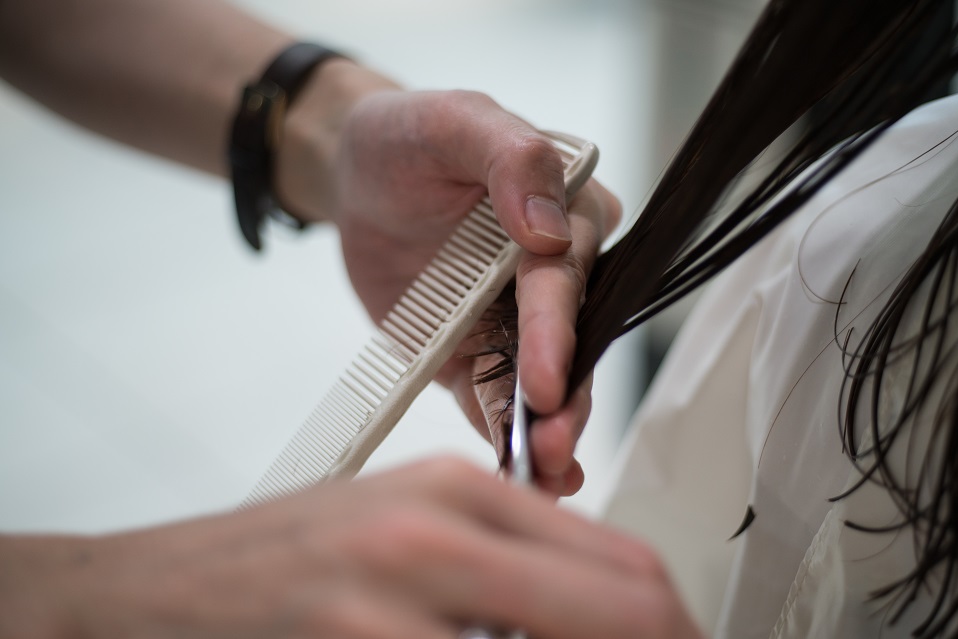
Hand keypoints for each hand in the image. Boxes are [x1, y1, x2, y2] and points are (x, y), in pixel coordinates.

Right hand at [0, 458, 698, 637]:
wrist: (157, 591)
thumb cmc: (284, 556)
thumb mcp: (405, 515)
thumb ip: (508, 543)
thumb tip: (600, 584)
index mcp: (457, 490)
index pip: (626, 565)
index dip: (677, 622)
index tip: (685, 638)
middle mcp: (434, 538)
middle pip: (626, 611)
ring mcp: (391, 608)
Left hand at [276, 60, 620, 494]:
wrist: (354, 175)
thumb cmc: (408, 139)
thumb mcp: (453, 122)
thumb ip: (509, 159)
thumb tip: (550, 229)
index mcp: (564, 213)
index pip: (564, 278)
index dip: (557, 332)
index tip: (547, 382)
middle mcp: (552, 273)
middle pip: (566, 343)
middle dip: (563, 401)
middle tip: (551, 453)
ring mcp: (515, 321)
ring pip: (536, 384)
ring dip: (541, 433)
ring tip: (542, 479)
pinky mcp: (477, 355)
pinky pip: (491, 401)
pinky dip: (500, 437)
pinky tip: (511, 473)